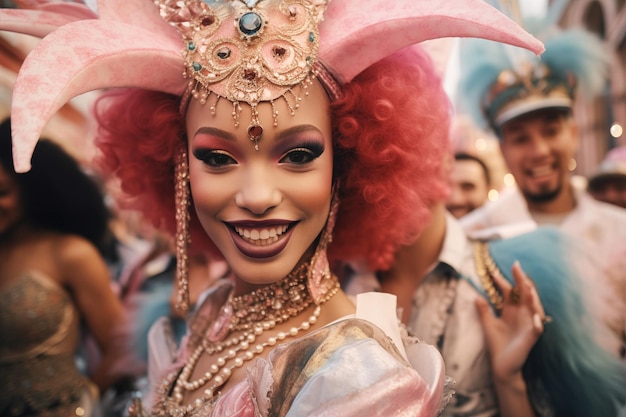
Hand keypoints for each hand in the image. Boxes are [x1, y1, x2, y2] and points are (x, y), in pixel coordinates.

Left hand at [475, 261, 546, 383]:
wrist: (502, 366)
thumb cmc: (498, 345)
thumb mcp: (488, 325)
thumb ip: (483, 311)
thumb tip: (476, 296)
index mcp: (511, 311)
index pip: (509, 291)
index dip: (502, 281)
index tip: (493, 271)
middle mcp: (522, 315)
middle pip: (524, 294)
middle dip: (521, 280)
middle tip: (516, 266)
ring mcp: (528, 325)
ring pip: (534, 308)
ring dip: (532, 298)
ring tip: (528, 286)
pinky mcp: (531, 338)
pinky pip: (537, 330)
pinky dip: (537, 323)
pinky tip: (536, 318)